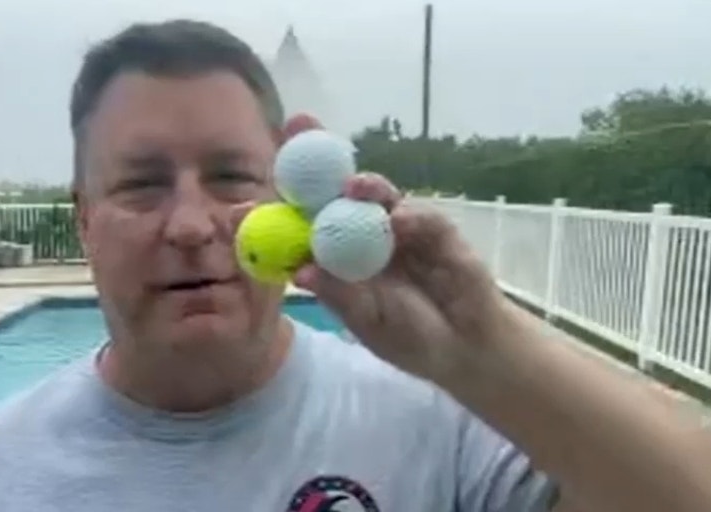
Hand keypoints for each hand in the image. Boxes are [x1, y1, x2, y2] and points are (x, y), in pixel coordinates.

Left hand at [269, 114, 511, 380]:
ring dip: (364, 185)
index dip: (279, 198)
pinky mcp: (438, 231)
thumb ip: (339, 295)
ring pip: (378, 195)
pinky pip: (422, 218)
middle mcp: (364, 231)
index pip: (304, 217)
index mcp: (338, 251)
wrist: (461, 350)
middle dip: (316, 156)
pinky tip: (397, 223)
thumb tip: (300, 271)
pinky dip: (409, 218)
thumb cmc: (409, 336)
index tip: (248, 187)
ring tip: (351, 185)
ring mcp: (400, 228)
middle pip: (336, 187)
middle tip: (297, 126)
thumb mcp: (367, 321)